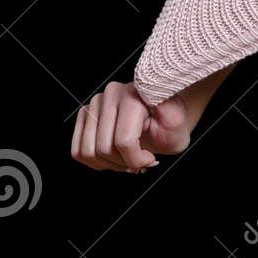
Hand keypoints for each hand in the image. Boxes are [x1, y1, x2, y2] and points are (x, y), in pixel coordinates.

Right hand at [71, 81, 192, 173]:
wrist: (164, 113)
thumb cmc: (170, 121)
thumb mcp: (178, 125)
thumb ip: (170, 123)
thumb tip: (150, 123)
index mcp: (135, 94)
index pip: (124, 140)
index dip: (137, 159)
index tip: (150, 159)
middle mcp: (111, 93)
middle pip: (104, 148)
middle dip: (123, 163)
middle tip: (139, 160)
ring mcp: (95, 103)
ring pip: (88, 151)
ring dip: (108, 164)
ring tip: (126, 159)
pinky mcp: (86, 114)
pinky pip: (78, 150)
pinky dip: (95, 161)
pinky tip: (114, 157)